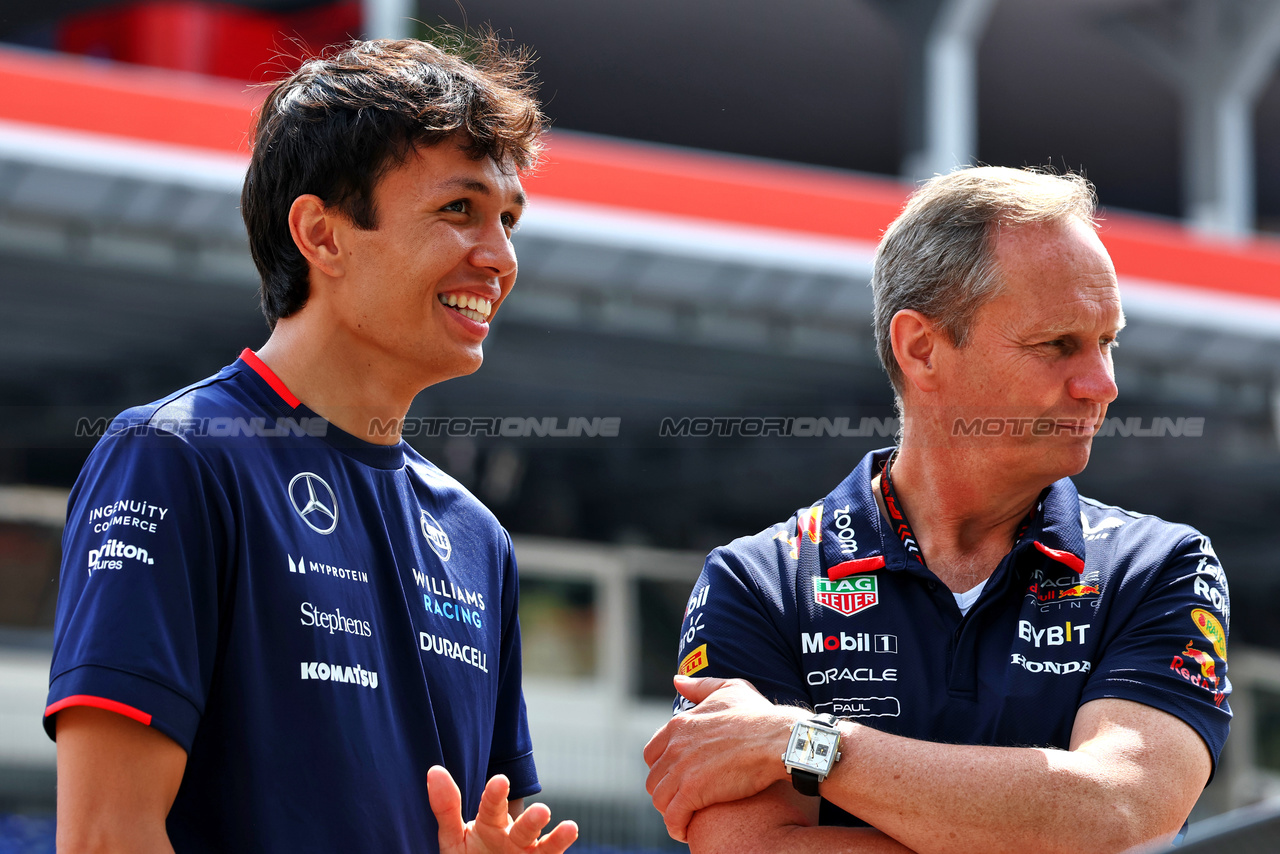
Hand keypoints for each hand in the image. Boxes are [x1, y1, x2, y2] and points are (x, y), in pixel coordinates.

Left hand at [428, 766, 577, 853]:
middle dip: (531, 821)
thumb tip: (434, 771)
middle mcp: (512, 835)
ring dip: (555, 838)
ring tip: (569, 828)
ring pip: (542, 845)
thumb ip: (446, 807)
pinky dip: (561, 844)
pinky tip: (571, 831)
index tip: (499, 781)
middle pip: (523, 828)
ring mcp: (526, 851)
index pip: (492, 807)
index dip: (495, 795)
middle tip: (541, 811)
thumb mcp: (453, 836)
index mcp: (490, 823)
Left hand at [643, 675, 809, 842]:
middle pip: (654, 779)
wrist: (778, 739)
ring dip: (670, 811)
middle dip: (666, 792)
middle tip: (683, 802)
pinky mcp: (693, 791)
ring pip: (660, 799)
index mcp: (680, 724)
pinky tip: (686, 831)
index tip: (677, 779)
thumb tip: (678, 681)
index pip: (652, 754)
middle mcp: (675, 746)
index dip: (663, 769)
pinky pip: (673, 816)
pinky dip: (677, 827)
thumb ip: (700, 687)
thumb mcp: (729, 689)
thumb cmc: (759, 715)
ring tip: (685, 818)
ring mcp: (682, 768)